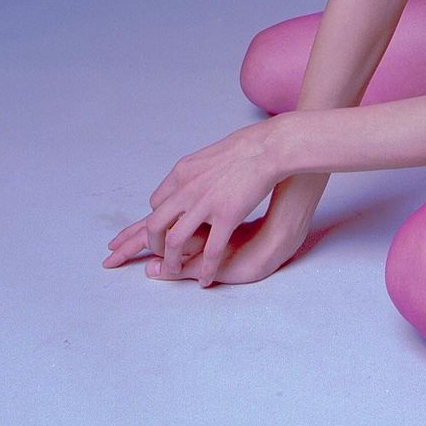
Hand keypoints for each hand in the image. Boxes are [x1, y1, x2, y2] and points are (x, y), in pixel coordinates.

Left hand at [103, 120, 281, 286]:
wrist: (270, 146)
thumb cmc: (248, 146)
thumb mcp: (210, 154)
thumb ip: (197, 172)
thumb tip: (195, 179)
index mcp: (183, 173)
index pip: (157, 203)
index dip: (159, 220)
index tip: (166, 230)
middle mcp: (188, 189)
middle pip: (155, 225)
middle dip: (154, 245)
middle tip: (161, 256)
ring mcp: (206, 204)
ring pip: (175, 242)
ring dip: (172, 262)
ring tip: (176, 272)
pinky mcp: (227, 215)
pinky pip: (211, 250)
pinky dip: (205, 268)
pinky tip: (206, 279)